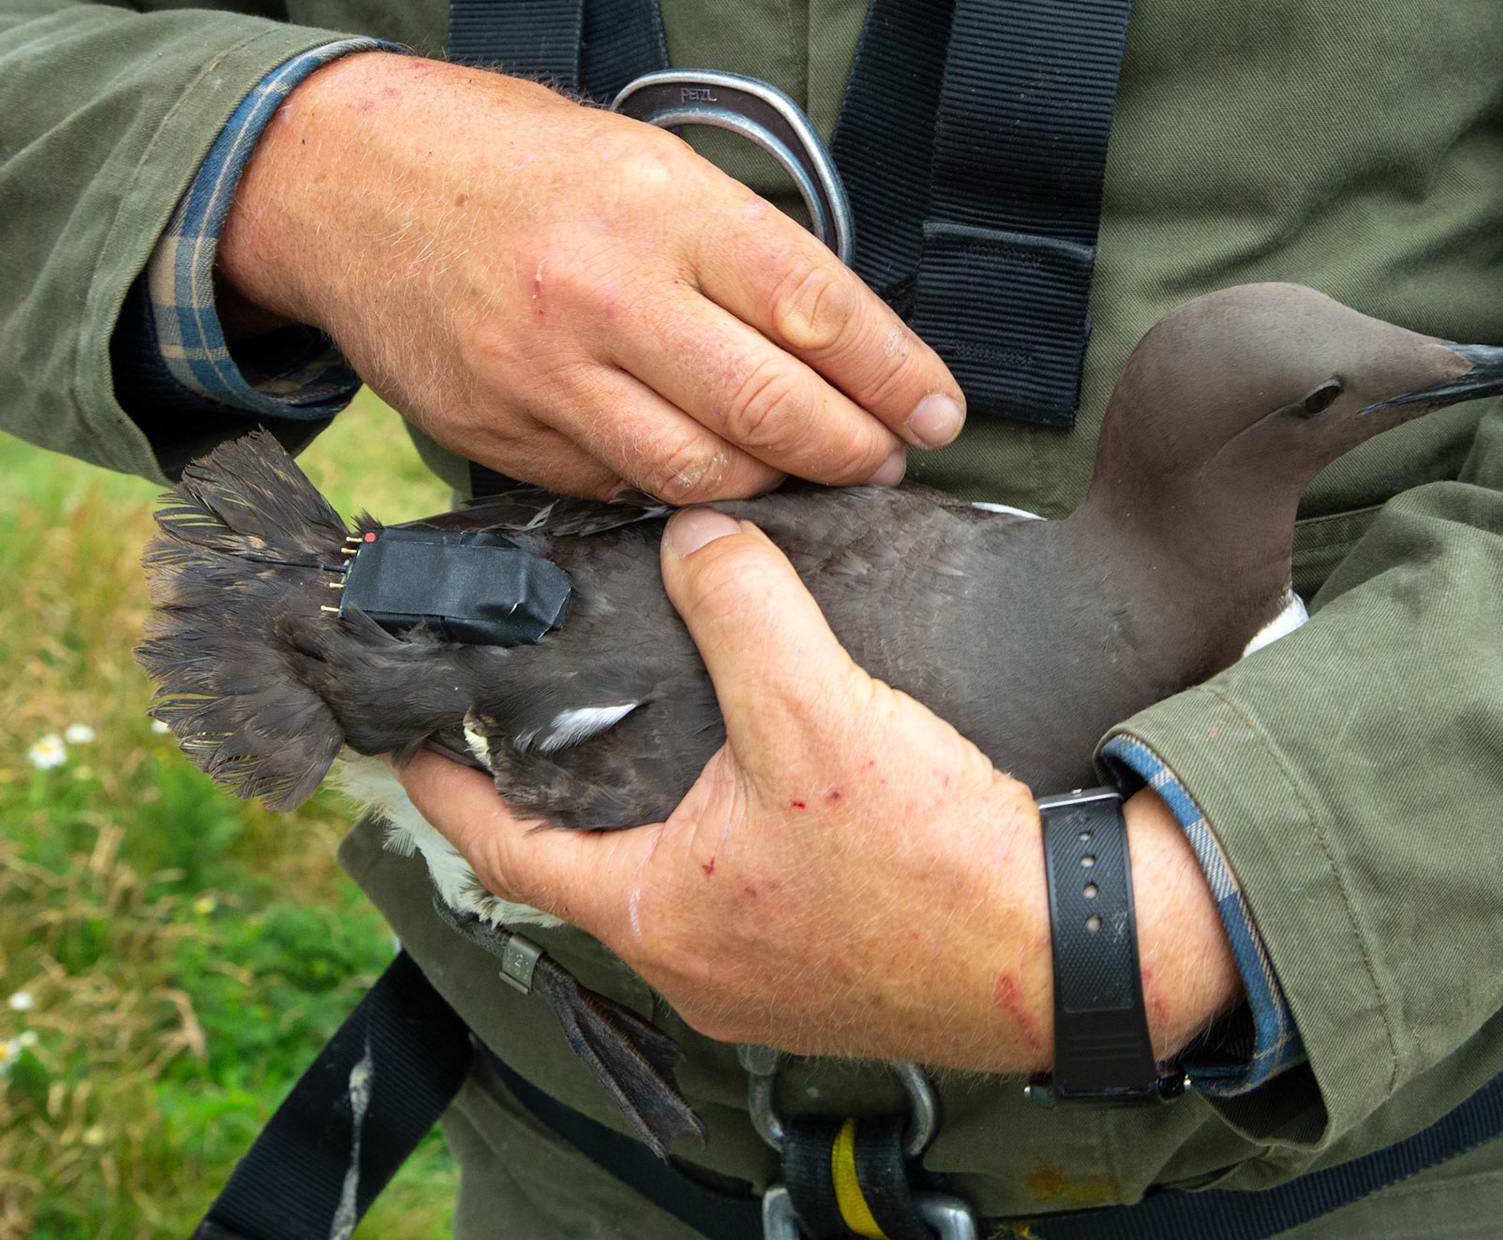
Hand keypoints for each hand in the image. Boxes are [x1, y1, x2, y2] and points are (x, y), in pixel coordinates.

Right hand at [217, 53, 964, 501]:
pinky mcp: (503, 434)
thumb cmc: (517, 166)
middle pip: (771, 412)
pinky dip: (677, 493)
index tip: (938, 412)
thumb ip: (742, 255)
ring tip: (806, 473)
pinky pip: (620, 490)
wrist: (351, 184)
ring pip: (701, 476)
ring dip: (775, 488)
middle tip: (885, 459)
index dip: (897, 377)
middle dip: (854, 451)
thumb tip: (842, 346)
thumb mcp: (648, 166)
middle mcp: (608, 296)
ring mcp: (548, 375)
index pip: (819, 310)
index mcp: (663, 212)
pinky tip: (705, 474)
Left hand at [403, 508, 1243, 1069]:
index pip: (506, 852)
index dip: (450, 789)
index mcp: (661, 917)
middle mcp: (697, 970)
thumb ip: (746, 611)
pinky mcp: (833, 980)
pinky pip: (750, 910)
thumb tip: (699, 537)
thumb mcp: (818, 711)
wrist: (1065, 950)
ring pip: (677, 893)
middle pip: (593, 874)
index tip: (415, 744)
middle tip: (549, 729)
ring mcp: (766, 987)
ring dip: (660, 826)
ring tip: (665, 747)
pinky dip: (735, 851)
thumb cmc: (932, 860)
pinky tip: (775, 798)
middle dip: (566, 804)